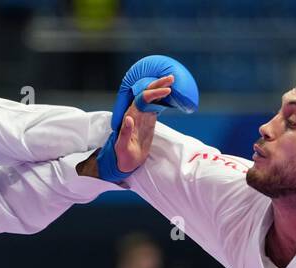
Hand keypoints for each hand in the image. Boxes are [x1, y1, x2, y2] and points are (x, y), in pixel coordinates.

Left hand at [96, 56, 197, 182]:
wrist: (126, 160)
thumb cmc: (122, 154)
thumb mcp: (122, 146)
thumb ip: (125, 133)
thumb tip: (129, 118)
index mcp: (131, 115)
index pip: (142, 98)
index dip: (153, 93)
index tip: (166, 91)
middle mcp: (137, 112)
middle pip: (147, 93)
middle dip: (159, 84)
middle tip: (171, 78)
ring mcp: (143, 115)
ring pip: (153, 97)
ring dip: (161, 88)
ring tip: (173, 81)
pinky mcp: (148, 120)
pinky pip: (156, 105)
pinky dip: (163, 99)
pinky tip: (171, 94)